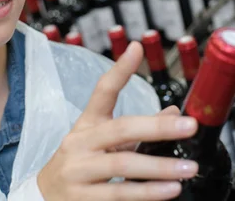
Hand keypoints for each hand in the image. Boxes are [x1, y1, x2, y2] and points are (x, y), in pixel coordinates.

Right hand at [38, 42, 198, 200]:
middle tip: (189, 126)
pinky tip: (168, 191)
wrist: (44, 197)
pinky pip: (118, 195)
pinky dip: (146, 194)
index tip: (137, 49)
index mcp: (88, 124)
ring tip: (187, 169)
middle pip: (120, 129)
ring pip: (122, 166)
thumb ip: (138, 129)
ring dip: (158, 167)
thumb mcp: (103, 142)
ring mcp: (79, 172)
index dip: (120, 70)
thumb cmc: (81, 163)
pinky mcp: (82, 199)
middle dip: (157, 127)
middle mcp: (81, 144)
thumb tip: (174, 114)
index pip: (102, 91)